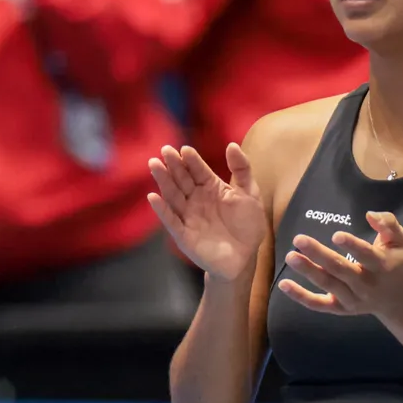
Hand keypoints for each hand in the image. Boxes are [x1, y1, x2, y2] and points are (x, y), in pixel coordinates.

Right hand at [149, 143, 265, 281]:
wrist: (245, 257)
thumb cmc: (247, 224)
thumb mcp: (250, 193)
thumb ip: (242, 169)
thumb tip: (231, 144)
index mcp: (211, 187)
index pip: (199, 170)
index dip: (192, 160)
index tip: (185, 149)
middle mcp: (196, 199)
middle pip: (182, 179)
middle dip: (174, 165)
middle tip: (165, 150)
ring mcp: (188, 216)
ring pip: (173, 195)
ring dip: (163, 181)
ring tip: (155, 165)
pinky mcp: (183, 234)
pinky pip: (171, 220)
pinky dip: (161, 209)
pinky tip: (153, 196)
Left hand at [278, 211, 402, 316]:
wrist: (398, 299)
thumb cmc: (395, 262)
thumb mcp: (399, 240)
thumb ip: (388, 223)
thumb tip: (369, 214)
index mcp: (382, 266)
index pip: (366, 256)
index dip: (352, 246)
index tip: (336, 235)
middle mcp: (367, 285)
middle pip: (341, 269)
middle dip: (319, 255)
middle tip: (299, 239)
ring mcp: (352, 299)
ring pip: (328, 285)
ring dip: (308, 271)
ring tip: (290, 256)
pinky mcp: (340, 309)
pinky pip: (318, 304)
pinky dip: (301, 296)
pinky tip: (284, 284)